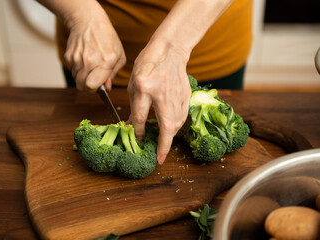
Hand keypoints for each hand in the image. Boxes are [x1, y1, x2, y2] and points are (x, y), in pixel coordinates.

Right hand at [64, 1, 125, 91]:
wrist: (88, 21)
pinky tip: (84, 60)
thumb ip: (113, 74)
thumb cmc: (107, 38)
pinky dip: (78, 69)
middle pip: (82, 86)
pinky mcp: (69, 56)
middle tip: (94, 78)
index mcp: (105, 62)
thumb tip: (106, 88)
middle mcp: (89, 61)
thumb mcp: (119, 56)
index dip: (95, 89)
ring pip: (76, 80)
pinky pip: (72, 71)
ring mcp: (77, 59)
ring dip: (83, 78)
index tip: (99, 86)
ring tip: (90, 66)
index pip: (92, 87)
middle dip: (88, 86)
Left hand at [127, 41, 190, 163]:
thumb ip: (135, 107)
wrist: (170, 51)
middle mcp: (162, 94)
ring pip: (176, 123)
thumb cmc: (148, 65)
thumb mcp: (135, 84)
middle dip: (163, 145)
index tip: (140, 142)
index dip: (140, 133)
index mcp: (144, 88)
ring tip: (163, 145)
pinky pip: (182, 116)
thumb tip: (133, 126)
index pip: (141, 117)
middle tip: (159, 157)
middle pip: (166, 126)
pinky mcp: (186, 96)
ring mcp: (177, 95)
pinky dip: (177, 126)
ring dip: (170, 137)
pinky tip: (171, 129)